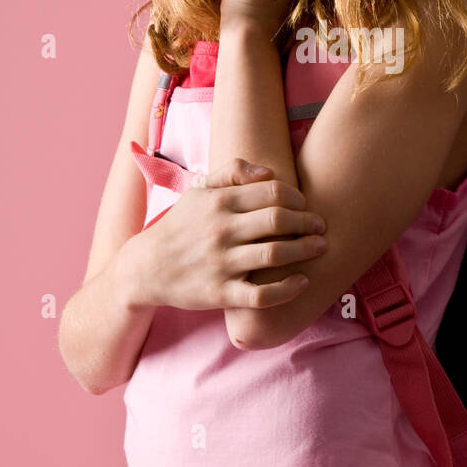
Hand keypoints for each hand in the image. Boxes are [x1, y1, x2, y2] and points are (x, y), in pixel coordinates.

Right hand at [128, 158, 327, 310]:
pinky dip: (288, 289)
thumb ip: (232, 172)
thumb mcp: (198, 191)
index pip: (272, 192)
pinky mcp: (220, 293)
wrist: (146, 268)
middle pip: (279, 221)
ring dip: (305, 251)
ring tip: (320, 248)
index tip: (306, 205)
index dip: (298, 198)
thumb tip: (269, 172)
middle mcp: (221, 231)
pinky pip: (262, 295)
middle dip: (308, 223)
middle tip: (321, 226)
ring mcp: (221, 264)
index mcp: (219, 203)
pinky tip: (302, 282)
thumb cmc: (180, 226)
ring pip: (275, 256)